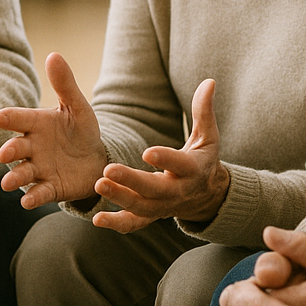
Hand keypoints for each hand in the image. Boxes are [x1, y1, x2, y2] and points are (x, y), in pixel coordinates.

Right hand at [0, 52, 106, 208]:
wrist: (97, 159)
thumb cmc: (82, 130)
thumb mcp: (78, 107)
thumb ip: (65, 84)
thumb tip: (53, 54)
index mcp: (36, 123)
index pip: (18, 119)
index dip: (7, 118)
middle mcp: (32, 146)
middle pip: (16, 148)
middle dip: (9, 152)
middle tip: (5, 155)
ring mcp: (39, 168)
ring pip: (22, 173)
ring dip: (14, 178)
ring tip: (8, 184)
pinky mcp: (49, 188)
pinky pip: (38, 193)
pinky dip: (32, 197)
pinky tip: (27, 201)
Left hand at [93, 78, 228, 230]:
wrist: (207, 195)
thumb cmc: (203, 158)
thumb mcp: (208, 136)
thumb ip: (203, 111)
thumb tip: (209, 82)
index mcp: (193, 170)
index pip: (180, 164)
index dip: (165, 159)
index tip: (146, 151)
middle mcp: (178, 191)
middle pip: (155, 189)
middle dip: (132, 181)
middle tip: (108, 169)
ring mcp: (164, 206)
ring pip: (141, 207)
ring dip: (119, 198)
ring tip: (98, 185)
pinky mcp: (151, 215)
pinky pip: (133, 223)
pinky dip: (116, 223)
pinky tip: (96, 218)